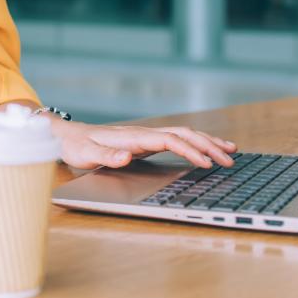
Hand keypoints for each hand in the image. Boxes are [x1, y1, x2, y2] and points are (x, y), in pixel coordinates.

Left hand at [49, 118, 236, 170]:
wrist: (67, 135)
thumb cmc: (77, 146)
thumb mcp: (86, 154)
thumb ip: (106, 156)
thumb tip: (126, 156)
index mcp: (134, 137)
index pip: (170, 140)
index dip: (190, 151)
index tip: (207, 163)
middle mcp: (143, 133)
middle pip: (183, 134)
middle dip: (208, 145)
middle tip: (230, 159)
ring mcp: (146, 136)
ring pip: (183, 134)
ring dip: (207, 142)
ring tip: (230, 150)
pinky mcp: (145, 142)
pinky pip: (177, 140)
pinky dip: (195, 144)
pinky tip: (204, 151)